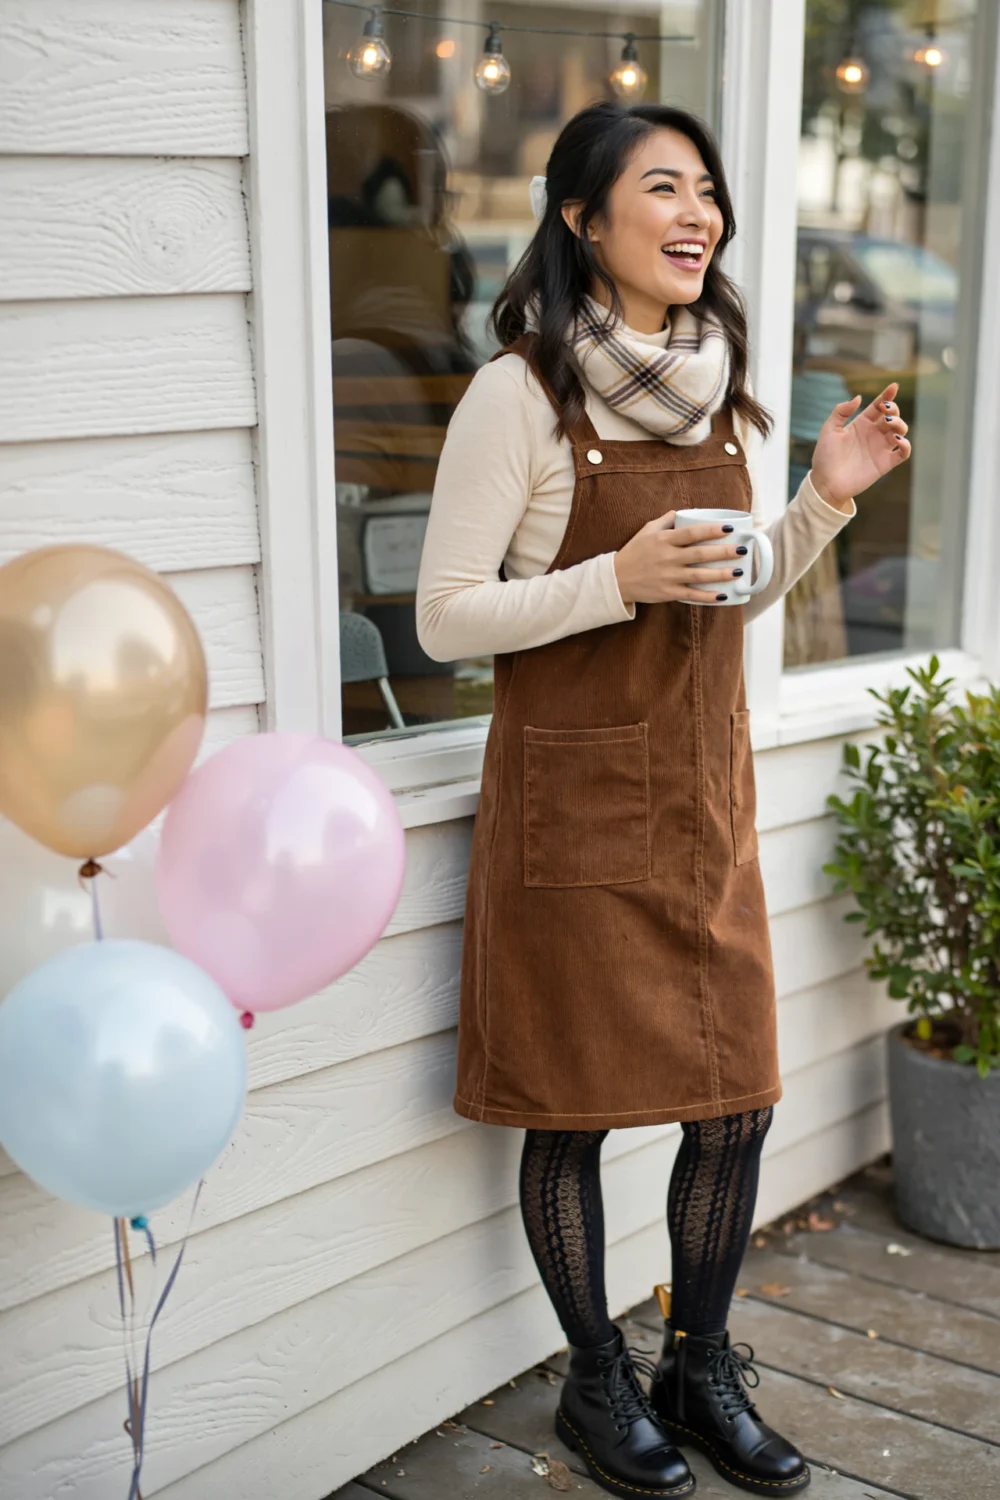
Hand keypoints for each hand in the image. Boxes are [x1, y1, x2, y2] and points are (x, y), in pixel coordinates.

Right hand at [614, 512, 748, 605]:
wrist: (617, 579)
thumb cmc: (634, 552)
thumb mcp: (647, 530)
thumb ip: (666, 520)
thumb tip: (683, 512)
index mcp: (664, 540)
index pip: (691, 533)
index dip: (711, 530)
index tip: (729, 528)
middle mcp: (667, 557)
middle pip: (699, 554)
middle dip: (722, 552)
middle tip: (741, 550)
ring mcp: (668, 576)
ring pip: (699, 575)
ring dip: (720, 574)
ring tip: (738, 571)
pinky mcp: (668, 593)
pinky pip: (691, 595)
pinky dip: (707, 596)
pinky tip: (723, 595)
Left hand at [809, 382, 910, 509]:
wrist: (825, 482)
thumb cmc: (825, 456)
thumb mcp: (829, 430)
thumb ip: (841, 411)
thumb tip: (858, 397)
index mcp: (861, 424)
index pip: (879, 406)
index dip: (887, 395)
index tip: (893, 386)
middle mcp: (873, 434)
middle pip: (892, 416)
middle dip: (893, 409)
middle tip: (885, 411)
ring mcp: (881, 448)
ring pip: (901, 431)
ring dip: (900, 424)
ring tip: (889, 424)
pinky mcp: (885, 463)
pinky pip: (903, 452)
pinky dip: (906, 445)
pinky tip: (897, 440)